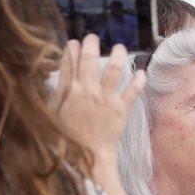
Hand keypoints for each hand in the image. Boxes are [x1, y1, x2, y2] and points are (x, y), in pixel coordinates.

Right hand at [54, 34, 146, 157]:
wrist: (86, 157)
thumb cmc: (68, 137)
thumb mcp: (53, 113)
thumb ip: (56, 94)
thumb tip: (52, 78)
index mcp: (68, 91)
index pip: (68, 63)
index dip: (71, 50)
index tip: (74, 42)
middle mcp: (86, 91)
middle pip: (89, 60)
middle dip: (91, 44)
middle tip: (93, 37)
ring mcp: (105, 99)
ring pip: (113, 69)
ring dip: (118, 55)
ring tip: (120, 48)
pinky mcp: (120, 109)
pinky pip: (132, 91)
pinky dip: (138, 81)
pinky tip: (141, 73)